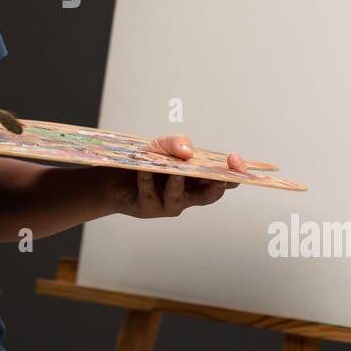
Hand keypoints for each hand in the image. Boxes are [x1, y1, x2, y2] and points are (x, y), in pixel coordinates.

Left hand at [102, 135, 249, 218]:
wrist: (113, 175)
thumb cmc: (145, 160)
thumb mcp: (161, 145)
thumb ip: (176, 143)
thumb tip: (188, 153)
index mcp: (198, 178)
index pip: (224, 178)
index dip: (235, 173)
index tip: (236, 161)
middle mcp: (188, 194)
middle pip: (210, 195)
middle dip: (218, 185)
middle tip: (221, 176)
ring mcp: (169, 204)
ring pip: (179, 197)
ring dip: (178, 183)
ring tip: (177, 172)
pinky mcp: (148, 208)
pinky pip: (149, 192)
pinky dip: (146, 179)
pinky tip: (142, 168)